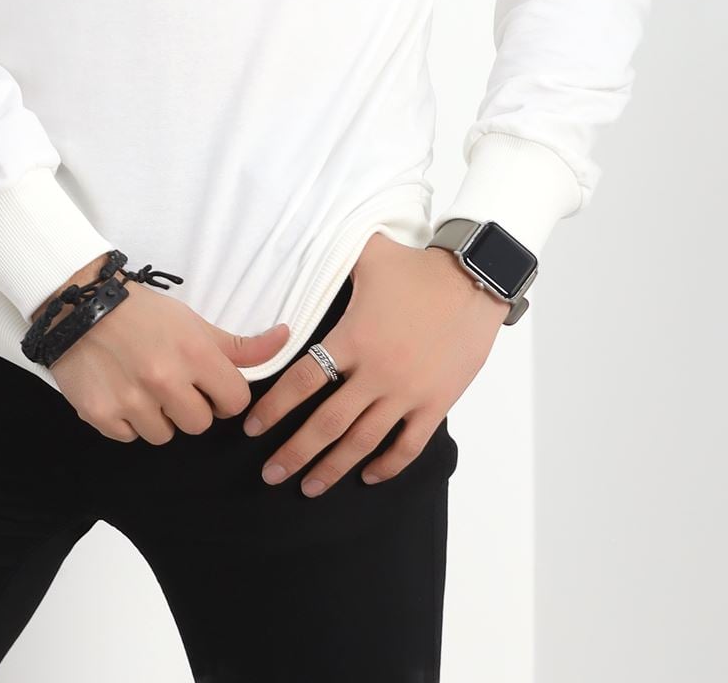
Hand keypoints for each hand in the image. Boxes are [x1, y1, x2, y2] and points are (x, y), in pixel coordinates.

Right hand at [44, 276, 290, 443]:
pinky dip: (128, 421)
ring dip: (159, 417)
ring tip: (144, 386)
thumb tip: (286, 337)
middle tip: (173, 384)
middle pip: (200, 424)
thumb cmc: (143, 311)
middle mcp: (165, 381)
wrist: (80, 306)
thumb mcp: (194, 322)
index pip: (235, 402)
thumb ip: (240, 345)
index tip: (210, 385)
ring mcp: (132, 402)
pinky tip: (121, 392)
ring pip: (165, 435)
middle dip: (191, 408)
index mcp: (194, 354)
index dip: (225, 396)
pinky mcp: (102, 415)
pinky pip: (129, 437)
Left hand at [240, 233, 508, 496]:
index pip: (303, 380)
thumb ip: (334, 255)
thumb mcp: (369, 254)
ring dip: (333, 468)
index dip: (275, 407)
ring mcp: (407, 392)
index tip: (253, 427)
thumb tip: (303, 239)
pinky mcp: (435, 404)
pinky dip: (387, 465)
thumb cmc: (418, 268)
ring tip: (309, 487)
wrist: (474, 281)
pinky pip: (407, 445)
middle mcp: (376, 372)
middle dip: (295, 452)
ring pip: (362, 442)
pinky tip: (368, 476)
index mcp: (353, 338)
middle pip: (327, 423)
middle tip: (271, 474)